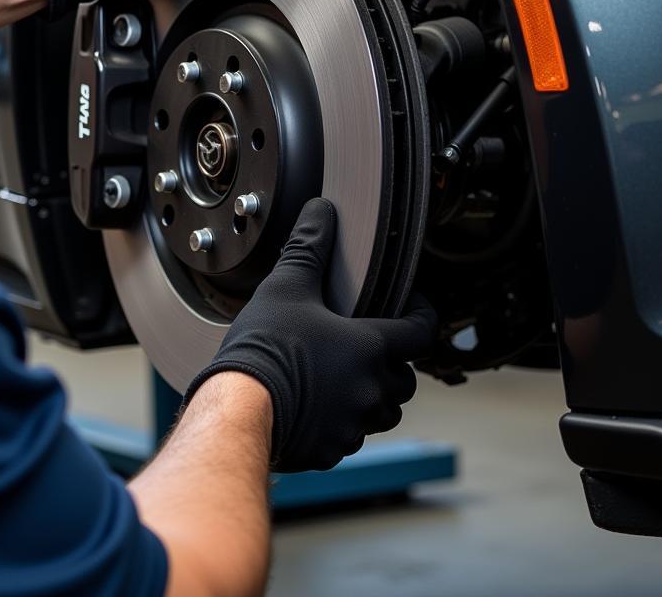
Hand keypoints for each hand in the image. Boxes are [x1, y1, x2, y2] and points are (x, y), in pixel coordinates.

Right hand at [184, 198, 437, 472]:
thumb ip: (309, 247)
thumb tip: (321, 211)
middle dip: (394, 363)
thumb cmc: (266, 346)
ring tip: (344, 378)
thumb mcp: (287, 286)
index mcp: (371, 347)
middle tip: (369, 345)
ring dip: (372, 396)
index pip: (421, 332)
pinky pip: (350, 436)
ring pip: (381, 412)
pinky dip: (342, 422)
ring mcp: (354, 425)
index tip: (413, 307)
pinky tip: (316, 405)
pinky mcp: (331, 450)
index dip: (422, 316)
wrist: (239, 406)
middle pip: (404, 379)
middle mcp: (372, 389)